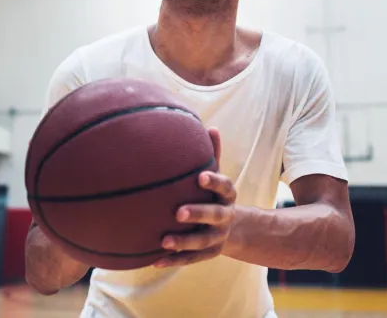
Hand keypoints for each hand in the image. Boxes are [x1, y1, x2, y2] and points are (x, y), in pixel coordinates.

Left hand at [154, 127, 237, 267]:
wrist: (232, 228)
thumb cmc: (214, 194)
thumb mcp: (216, 174)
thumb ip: (213, 154)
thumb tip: (212, 127)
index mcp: (228, 195)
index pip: (225, 187)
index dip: (214, 182)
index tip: (200, 177)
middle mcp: (225, 216)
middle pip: (215, 215)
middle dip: (198, 213)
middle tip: (178, 212)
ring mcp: (218, 237)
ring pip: (202, 241)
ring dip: (184, 242)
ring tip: (164, 240)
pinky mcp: (209, 253)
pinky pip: (191, 259)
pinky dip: (174, 260)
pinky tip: (154, 260)